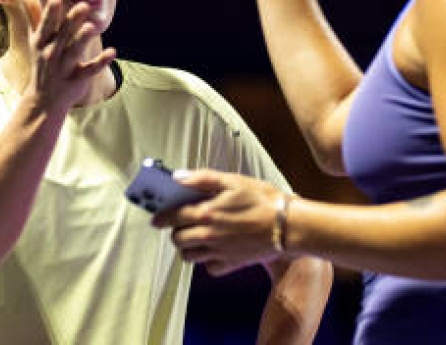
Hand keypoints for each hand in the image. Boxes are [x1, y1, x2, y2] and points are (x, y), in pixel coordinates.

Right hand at [12, 0, 114, 113]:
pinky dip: (101, 61)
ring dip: (83, 39)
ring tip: (91, 27)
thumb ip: (32, 13)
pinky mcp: (78, 78)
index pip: (46, 25)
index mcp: (41, 42)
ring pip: (75, 50)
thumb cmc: (42, 61)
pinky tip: (113, 52)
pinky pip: (90, 69)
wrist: (44, 100)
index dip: (50, 14)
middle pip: (63, 35)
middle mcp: (52, 53)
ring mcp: (64, 66)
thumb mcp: (35, 38)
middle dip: (72, 21)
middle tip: (83, 6)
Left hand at [153, 169, 283, 276]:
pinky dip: (208, 260)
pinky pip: (209, 267)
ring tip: (197, 236)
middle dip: (176, 231)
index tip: (156, 217)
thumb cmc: (263, 200)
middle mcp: (208, 235)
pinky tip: (216, 249)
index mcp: (206, 213)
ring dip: (188, 247)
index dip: (160, 217)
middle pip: (177, 239)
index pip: (171, 217)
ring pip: (189, 256)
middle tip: (183, 223)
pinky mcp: (230, 264)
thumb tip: (178, 177)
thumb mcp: (233, 181)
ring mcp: (218, 252)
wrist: (289, 226)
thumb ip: (202, 179)